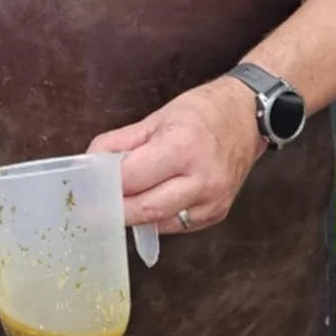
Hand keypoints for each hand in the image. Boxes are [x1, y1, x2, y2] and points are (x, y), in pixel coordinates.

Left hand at [89, 77, 261, 234]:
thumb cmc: (203, 111)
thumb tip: (90, 161)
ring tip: (116, 204)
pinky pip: (176, 224)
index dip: (104, 184)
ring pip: (158, 222)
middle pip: (144, 209)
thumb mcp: (157, 117)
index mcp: (182, 148)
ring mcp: (212, 201)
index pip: (131, 178)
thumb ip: (120, 142)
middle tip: (92, 206)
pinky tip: (149, 202)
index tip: (86, 186)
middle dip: (114, 208)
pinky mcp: (217, 214)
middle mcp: (201, 179)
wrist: (249, 116)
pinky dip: (157, 216)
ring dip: (135, 215)